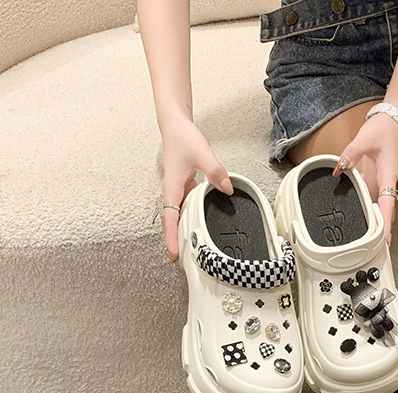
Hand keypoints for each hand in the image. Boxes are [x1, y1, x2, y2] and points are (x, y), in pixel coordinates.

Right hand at [161, 116, 232, 260]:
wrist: (176, 126)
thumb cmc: (183, 138)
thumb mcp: (202, 154)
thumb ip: (216, 172)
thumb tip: (227, 189)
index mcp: (172, 187)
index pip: (170, 218)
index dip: (171, 237)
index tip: (174, 254)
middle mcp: (173, 192)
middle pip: (172, 222)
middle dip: (176, 241)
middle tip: (184, 260)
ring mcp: (178, 191)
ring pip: (179, 216)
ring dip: (183, 231)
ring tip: (192, 248)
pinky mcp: (184, 188)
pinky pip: (186, 207)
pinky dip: (191, 218)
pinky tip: (200, 225)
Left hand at [332, 112, 397, 245]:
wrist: (390, 120)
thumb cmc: (382, 130)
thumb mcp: (363, 140)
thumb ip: (349, 155)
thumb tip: (338, 169)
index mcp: (387, 177)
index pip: (387, 206)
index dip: (386, 224)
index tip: (385, 240)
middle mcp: (385, 184)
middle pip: (385, 213)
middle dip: (382, 232)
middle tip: (377, 251)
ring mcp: (380, 183)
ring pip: (378, 208)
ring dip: (374, 224)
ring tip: (367, 242)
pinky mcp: (374, 180)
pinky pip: (369, 198)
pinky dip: (365, 210)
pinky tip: (356, 219)